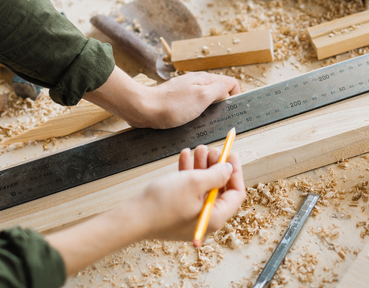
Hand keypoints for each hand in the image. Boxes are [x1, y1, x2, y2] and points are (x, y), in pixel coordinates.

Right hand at [43, 145, 245, 274]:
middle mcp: (206, 220)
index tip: (231, 153)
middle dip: (216, 166)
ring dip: (202, 167)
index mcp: (215, 217)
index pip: (235, 193)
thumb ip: (216, 174)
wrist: (133, 218)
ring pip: (203, 188)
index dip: (235, 171)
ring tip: (198, 148)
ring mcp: (191, 217)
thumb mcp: (195, 182)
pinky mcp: (177, 213)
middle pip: (219, 189)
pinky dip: (188, 174)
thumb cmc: (163, 202)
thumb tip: (228, 169)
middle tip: (212, 149)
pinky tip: (184, 156)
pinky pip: (189, 191)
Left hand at [138, 72, 240, 127]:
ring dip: (208, 111)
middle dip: (221, 105)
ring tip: (202, 121)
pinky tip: (190, 121)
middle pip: (219, 91)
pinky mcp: (178, 100)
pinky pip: (194, 105)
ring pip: (207, 99)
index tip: (230, 110)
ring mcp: (187, 90)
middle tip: (216, 118)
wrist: (144, 109)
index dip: (235, 96)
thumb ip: (219, 91)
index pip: (231, 83)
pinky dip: (196, 114)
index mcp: (205, 79)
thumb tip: (227, 92)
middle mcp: (197, 82)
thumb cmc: (171, 105)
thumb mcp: (202, 97)